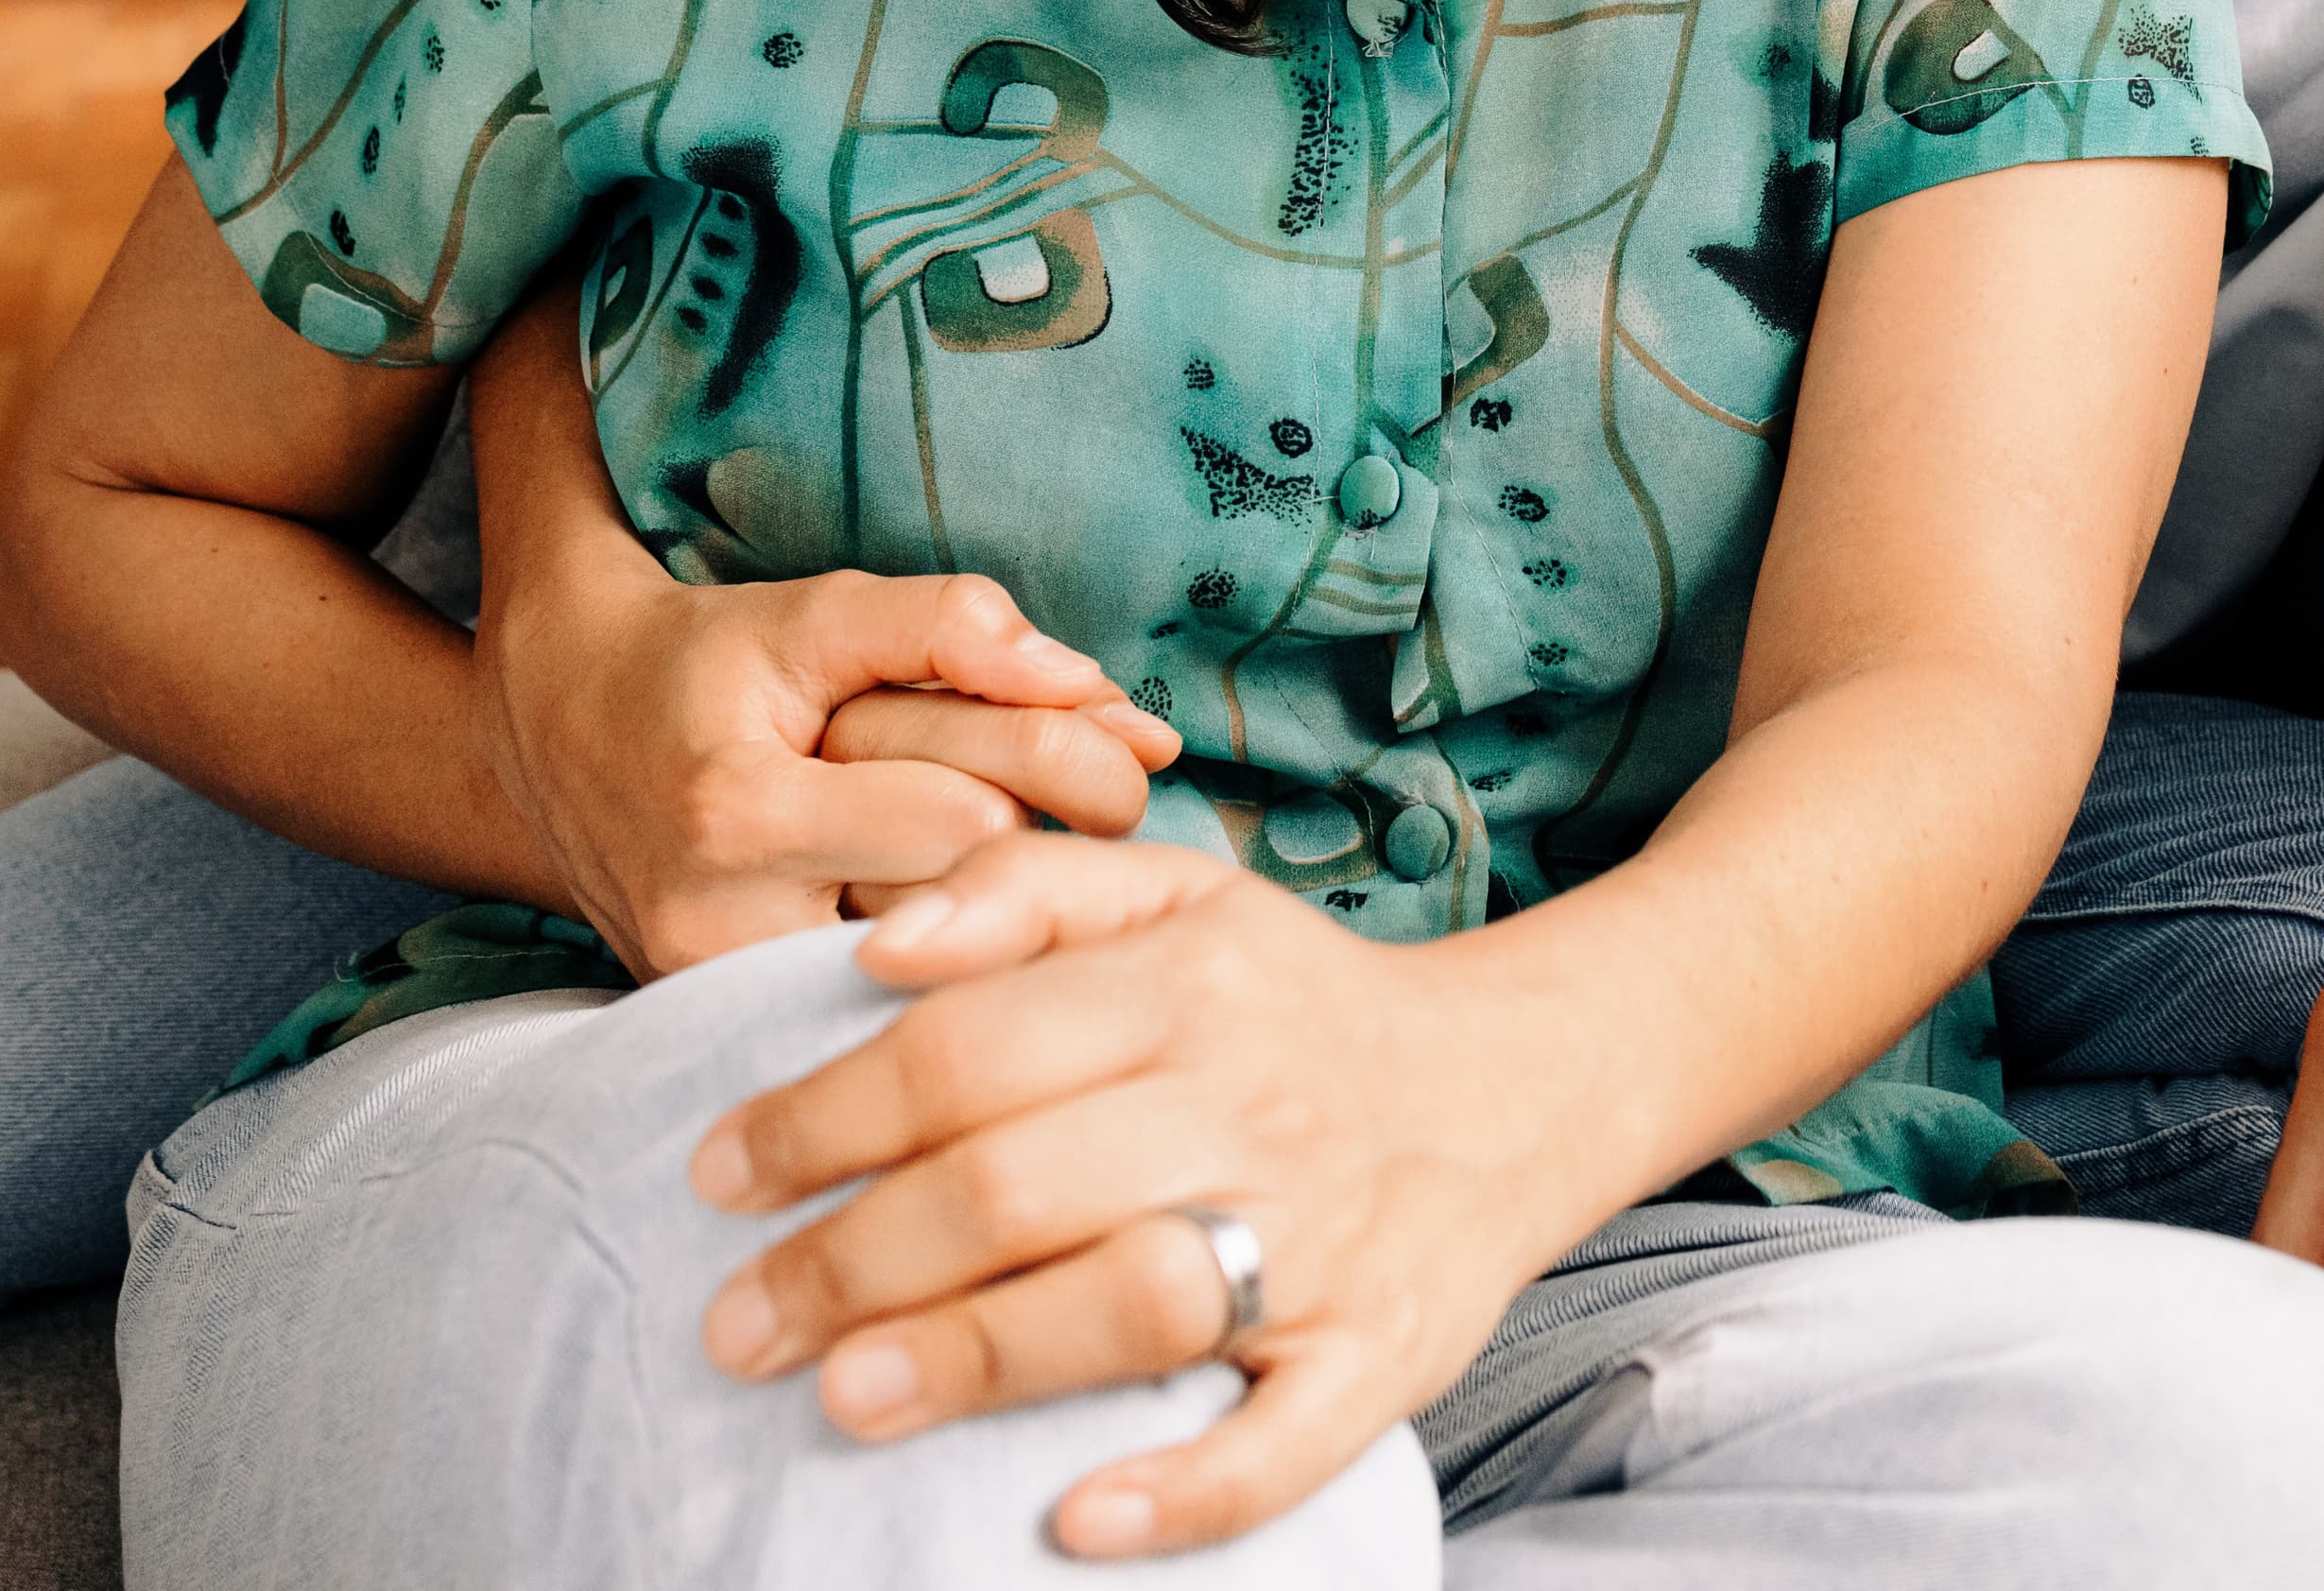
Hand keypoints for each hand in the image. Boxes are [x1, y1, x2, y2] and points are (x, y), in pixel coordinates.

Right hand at [479, 542, 1178, 977]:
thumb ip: (955, 627)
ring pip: (931, 969)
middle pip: (953, 901)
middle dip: (1046, 837)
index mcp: (740, 814)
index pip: (961, 822)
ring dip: (1004, 905)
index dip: (1048, 773)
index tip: (1110, 747)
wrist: (557, 730)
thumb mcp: (823, 612)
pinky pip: (882, 1002)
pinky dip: (947, 952)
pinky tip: (981, 903)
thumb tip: (1091, 685)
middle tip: (1113, 796)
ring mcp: (720, 998)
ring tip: (1047, 843)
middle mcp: (721, 928)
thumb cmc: (708, 662)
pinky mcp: (729, 1030)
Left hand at [690, 833, 1571, 1559]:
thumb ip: (1031, 892)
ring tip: (846, 1400)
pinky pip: (1285, 1443)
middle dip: (854, 1257)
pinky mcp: (1383, 1355)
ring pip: (1137, 1296)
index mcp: (1198, 981)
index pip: (973, 1045)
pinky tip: (1078, 1522)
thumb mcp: (1183, 897)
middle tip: (736, 1323)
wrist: (1515, 1085)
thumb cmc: (1296, 1003)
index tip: (718, 1171)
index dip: (825, 1112)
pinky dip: (1184, 1491)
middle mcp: (1260, 1099)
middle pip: (1026, 1177)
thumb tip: (878, 945)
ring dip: (981, 1357)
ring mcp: (1327, 1235)